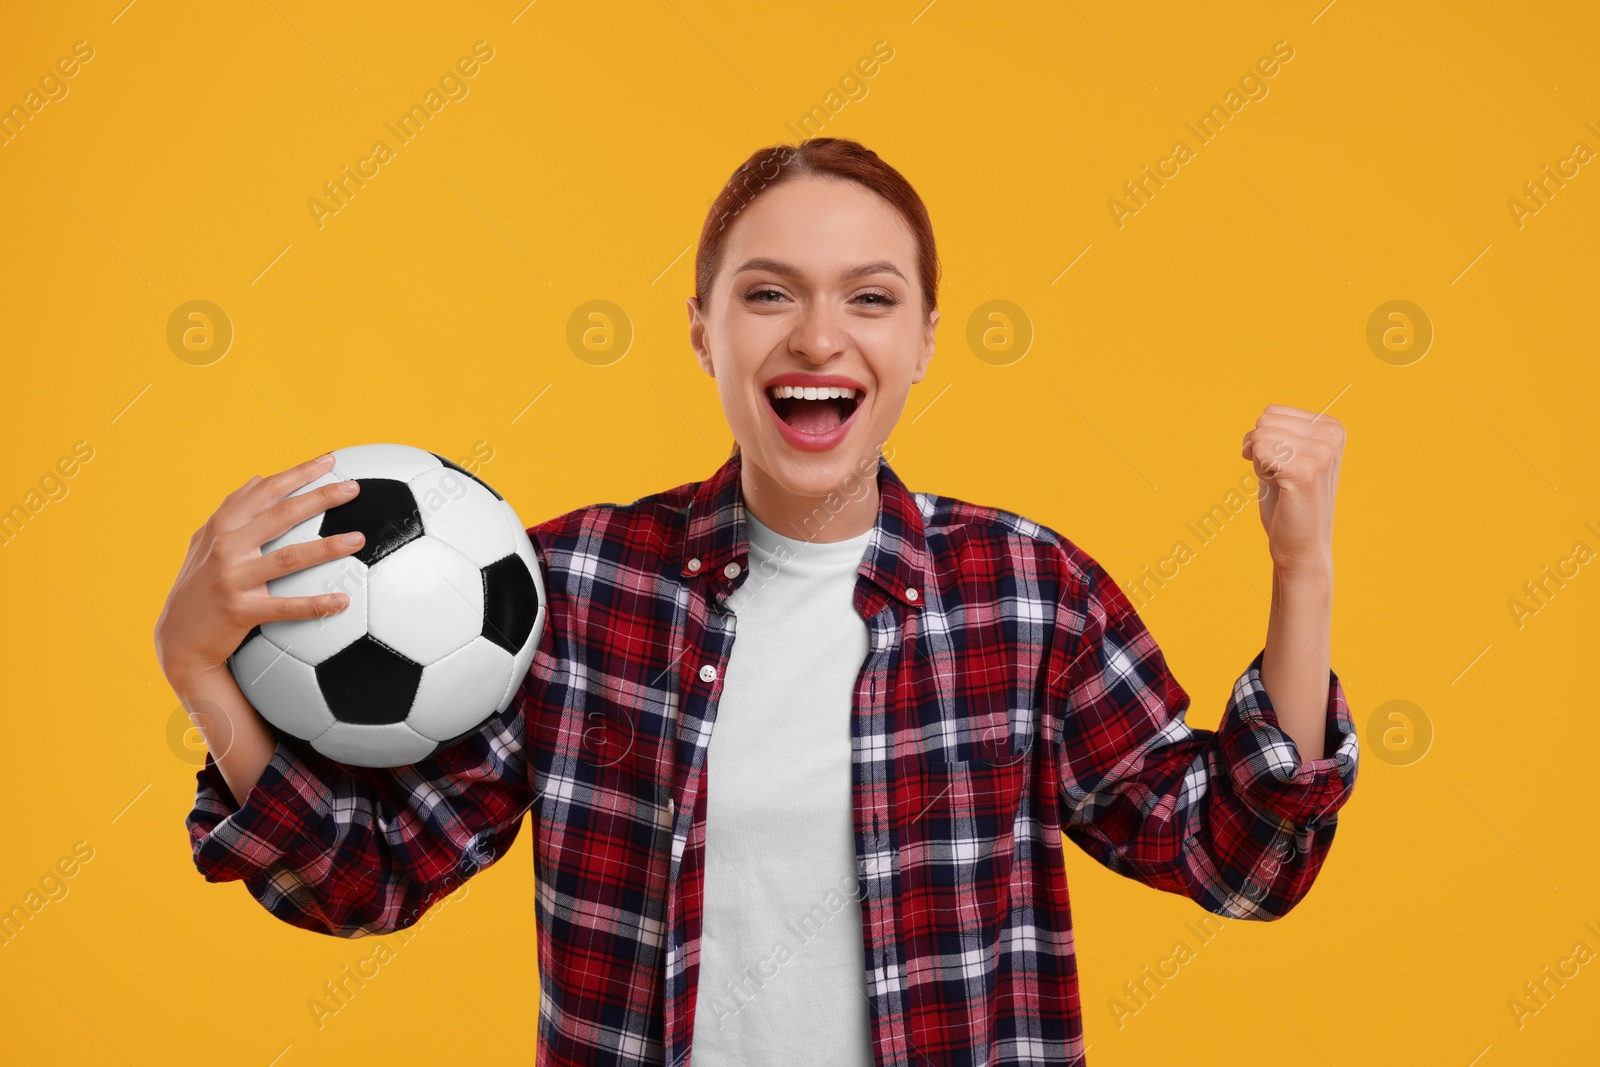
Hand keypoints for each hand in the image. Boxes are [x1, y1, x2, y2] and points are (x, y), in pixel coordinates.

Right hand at [153, 453, 364, 684]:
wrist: (178, 640)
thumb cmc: (198, 587)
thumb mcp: (205, 543)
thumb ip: (231, 510)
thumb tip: (258, 477)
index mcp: (221, 527)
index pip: (264, 491)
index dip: (297, 473)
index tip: (329, 460)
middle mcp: (226, 547)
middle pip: (281, 515)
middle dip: (320, 498)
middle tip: (353, 489)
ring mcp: (232, 578)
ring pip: (289, 558)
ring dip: (327, 547)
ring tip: (358, 539)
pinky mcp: (239, 611)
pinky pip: (285, 607)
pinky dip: (316, 604)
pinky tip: (342, 601)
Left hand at [1240, 404, 1343, 575]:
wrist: (1300, 545)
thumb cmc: (1287, 501)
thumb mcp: (1284, 456)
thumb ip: (1276, 432)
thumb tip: (1261, 418)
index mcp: (1332, 427)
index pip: (1272, 412)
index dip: (1263, 439)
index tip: (1280, 464)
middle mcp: (1331, 435)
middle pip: (1264, 421)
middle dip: (1260, 450)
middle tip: (1280, 477)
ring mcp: (1321, 453)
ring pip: (1260, 436)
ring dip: (1261, 463)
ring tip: (1283, 484)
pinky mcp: (1305, 471)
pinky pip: (1260, 452)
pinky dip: (1261, 473)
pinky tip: (1281, 490)